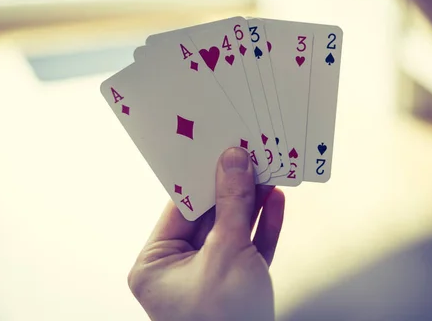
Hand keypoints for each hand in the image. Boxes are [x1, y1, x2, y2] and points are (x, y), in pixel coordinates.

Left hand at [128, 147, 284, 320]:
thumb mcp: (226, 253)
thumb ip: (231, 205)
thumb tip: (233, 163)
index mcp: (156, 264)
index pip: (179, 208)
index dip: (202, 176)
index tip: (220, 149)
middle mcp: (179, 269)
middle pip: (208, 216)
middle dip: (232, 188)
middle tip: (249, 156)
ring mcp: (209, 276)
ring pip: (231, 229)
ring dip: (251, 203)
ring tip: (267, 171)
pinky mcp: (236, 283)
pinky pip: (247, 247)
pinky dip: (262, 227)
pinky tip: (275, 202)